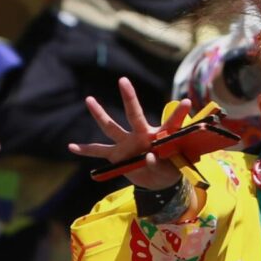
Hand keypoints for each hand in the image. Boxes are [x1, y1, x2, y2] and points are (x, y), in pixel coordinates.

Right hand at [67, 77, 189, 189]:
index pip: (171, 123)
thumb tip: (148, 156)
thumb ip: (160, 164)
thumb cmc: (169, 169)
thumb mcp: (170, 169)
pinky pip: (99, 152)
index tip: (188, 102)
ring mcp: (126, 144)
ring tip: (89, 99)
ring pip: (111, 127)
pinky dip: (86, 150)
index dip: (179, 113)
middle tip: (123, 80)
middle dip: (129, 98)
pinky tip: (71, 147)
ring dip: (99, 114)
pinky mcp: (116, 156)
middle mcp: (140, 135)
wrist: (158, 181)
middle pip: (133, 114)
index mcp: (158, 136)